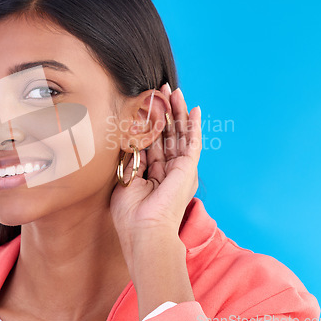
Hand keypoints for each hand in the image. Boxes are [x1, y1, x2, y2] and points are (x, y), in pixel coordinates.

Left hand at [110, 85, 201, 249]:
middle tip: (162, 89)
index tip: (145, 104)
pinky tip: (194, 109)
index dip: (150, 123)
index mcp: (154, 175)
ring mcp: (180, 168)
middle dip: (164, 111)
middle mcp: (169, 170)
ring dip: (177, 111)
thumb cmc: (131, 214)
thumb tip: (132, 139)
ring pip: (180, 133)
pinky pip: (193, 141)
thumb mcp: (126, 179)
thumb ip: (132, 159)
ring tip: (175, 91)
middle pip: (168, 134)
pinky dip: (194, 125)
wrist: (144, 231)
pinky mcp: (188, 167)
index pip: (153, 143)